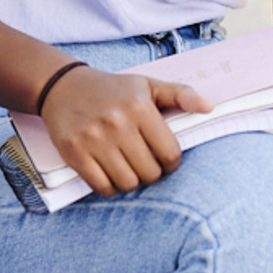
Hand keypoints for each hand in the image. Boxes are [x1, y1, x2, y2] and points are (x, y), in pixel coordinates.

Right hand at [40, 64, 212, 197]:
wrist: (62, 86)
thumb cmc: (112, 89)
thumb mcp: (147, 85)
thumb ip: (181, 95)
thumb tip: (210, 107)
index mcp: (139, 107)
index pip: (170, 153)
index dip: (171, 163)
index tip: (164, 160)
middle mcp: (117, 123)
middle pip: (150, 173)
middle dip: (151, 173)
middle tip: (144, 164)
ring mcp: (93, 139)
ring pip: (127, 183)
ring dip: (131, 181)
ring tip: (128, 168)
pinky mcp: (74, 152)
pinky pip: (101, 186)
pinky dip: (110, 187)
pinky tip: (110, 174)